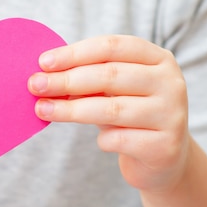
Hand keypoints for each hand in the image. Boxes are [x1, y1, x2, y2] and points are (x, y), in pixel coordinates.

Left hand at [28, 35, 189, 191]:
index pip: (112, 47)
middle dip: (66, 80)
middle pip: (110, 75)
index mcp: (158, 59)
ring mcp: (171, 115)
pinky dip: (102, 140)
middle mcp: (171, 83)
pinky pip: (119, 140)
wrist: (163, 159)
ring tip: (42, 109)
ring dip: (70, 109)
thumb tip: (44, 74)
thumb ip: (88, 78)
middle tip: (35, 85)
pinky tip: (100, 141)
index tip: (43, 62)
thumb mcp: (114, 90)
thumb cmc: (129, 115)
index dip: (75, 53)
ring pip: (111, 108)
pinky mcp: (164, 146)